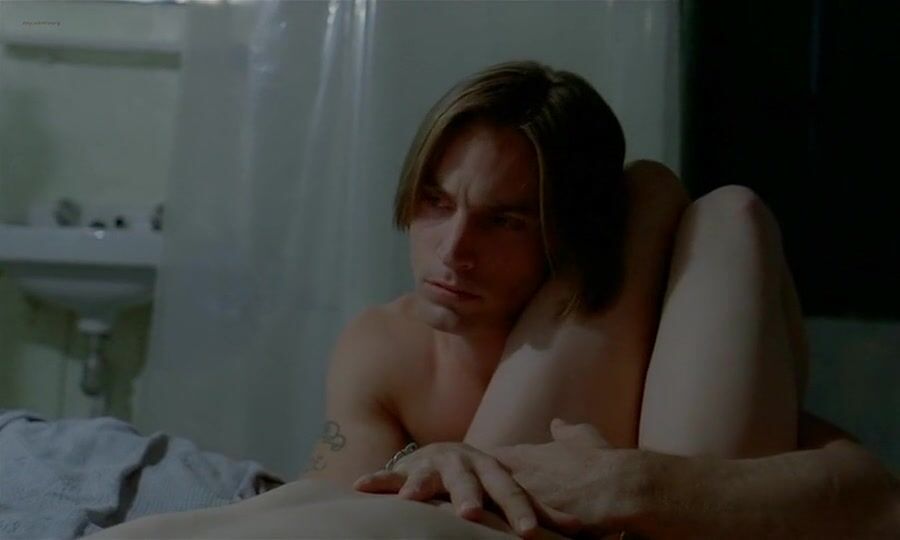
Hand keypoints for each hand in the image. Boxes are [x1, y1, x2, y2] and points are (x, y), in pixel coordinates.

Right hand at [352, 441, 582, 537]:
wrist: (442, 454)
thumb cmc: (482, 480)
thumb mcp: (508, 489)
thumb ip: (538, 508)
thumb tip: (579, 529)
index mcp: (493, 470)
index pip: (509, 492)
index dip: (519, 511)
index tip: (529, 534)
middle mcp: (465, 464)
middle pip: (471, 482)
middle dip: (470, 497)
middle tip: (472, 515)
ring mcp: (434, 465)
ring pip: (429, 477)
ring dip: (421, 486)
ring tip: (414, 499)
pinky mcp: (406, 470)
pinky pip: (388, 476)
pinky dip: (377, 481)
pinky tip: (360, 486)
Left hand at [490, 419, 646, 537]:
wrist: (621, 487)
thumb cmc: (604, 462)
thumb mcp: (584, 438)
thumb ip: (566, 432)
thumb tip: (557, 423)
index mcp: (527, 456)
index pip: (492, 458)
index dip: (485, 467)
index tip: (480, 472)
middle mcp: (519, 476)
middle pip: (483, 482)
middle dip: (478, 489)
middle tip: (472, 498)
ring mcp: (523, 500)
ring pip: (493, 506)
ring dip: (489, 510)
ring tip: (481, 517)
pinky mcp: (533, 523)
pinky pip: (510, 528)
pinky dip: (504, 529)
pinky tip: (498, 535)